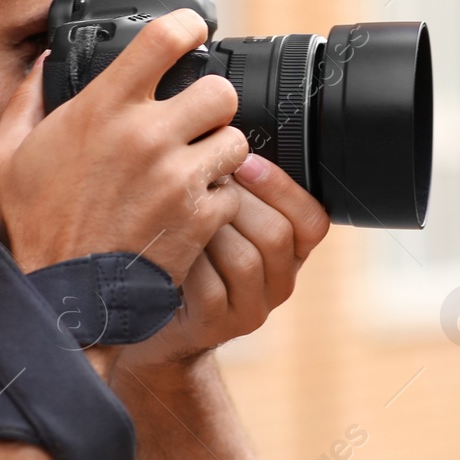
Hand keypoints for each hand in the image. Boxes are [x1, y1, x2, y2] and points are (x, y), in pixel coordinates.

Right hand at [0, 10, 247, 280]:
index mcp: (103, 109)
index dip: (188, 27)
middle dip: (211, 101)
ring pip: (235, 140)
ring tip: (194, 166)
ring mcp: (179, 178)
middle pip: (220, 89)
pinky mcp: (200, 218)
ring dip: (219, 151)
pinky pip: (231, 191)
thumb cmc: (31, 230)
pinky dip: (217, 198)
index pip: (165, 38)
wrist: (60, 302)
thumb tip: (47, 61)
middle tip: (195, 117)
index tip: (192, 32)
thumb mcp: (4, 156)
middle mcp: (147, 135)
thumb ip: (27, 99)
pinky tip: (189, 209)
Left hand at [115, 153, 329, 372]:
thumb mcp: (215, 216)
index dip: (281, 187)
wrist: (147, 311)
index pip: (312, 219)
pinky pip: (211, 288)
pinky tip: (166, 243)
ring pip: (246, 260)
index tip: (244, 160)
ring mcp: (250, 310)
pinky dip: (188, 259)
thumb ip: (235, 186)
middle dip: (236, 201)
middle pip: (278, 235)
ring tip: (181, 208)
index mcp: (290, 250)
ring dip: (210, 228)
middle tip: (201, 180)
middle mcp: (279, 283)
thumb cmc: (180, 249)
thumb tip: (229, 131)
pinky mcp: (216, 328)